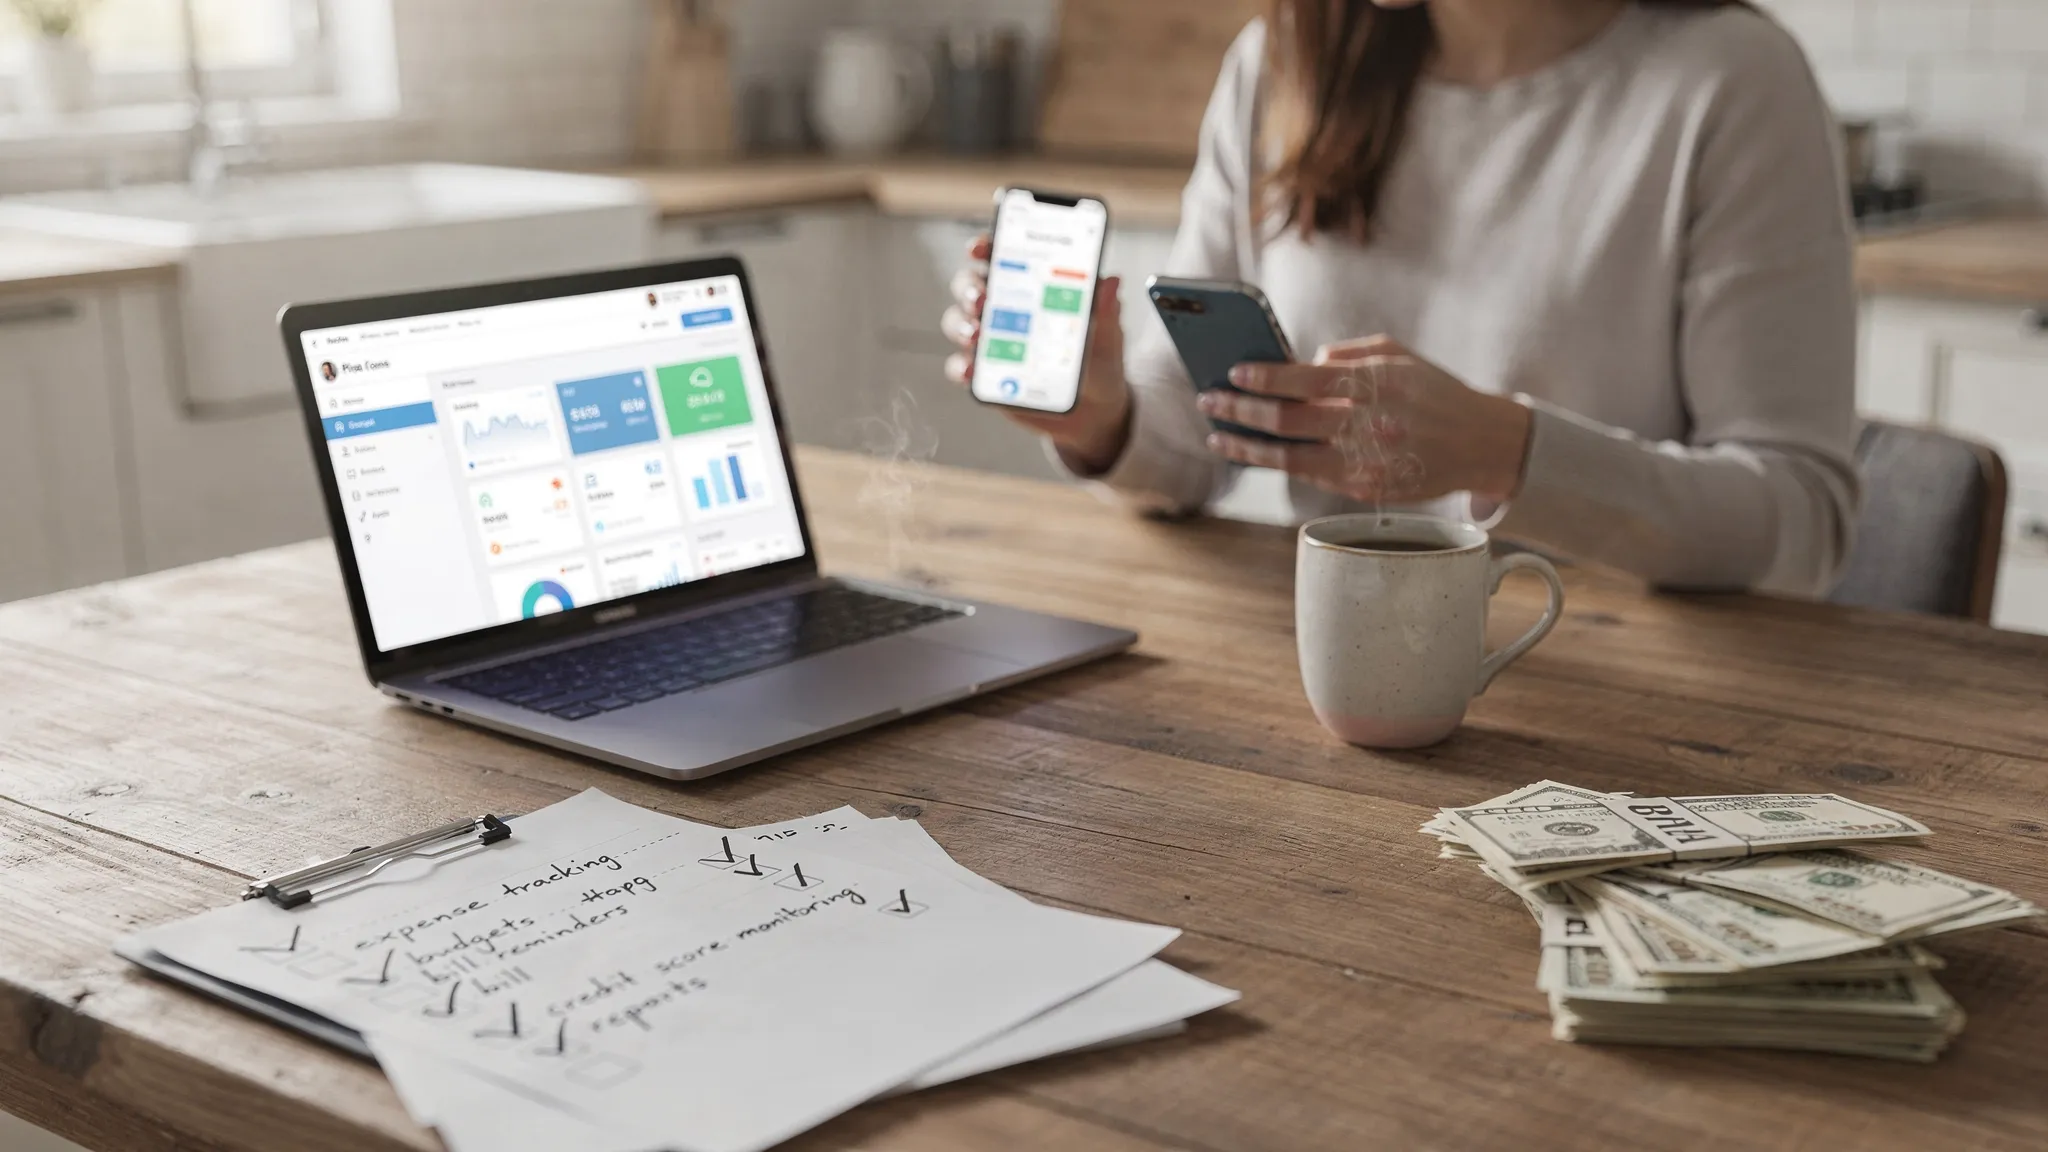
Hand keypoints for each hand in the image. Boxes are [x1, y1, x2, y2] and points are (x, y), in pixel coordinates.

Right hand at [941, 233, 1132, 473]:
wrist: (1096, 410)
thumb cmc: (1100, 360)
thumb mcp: (1107, 335)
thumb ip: (1105, 311)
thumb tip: (1112, 282)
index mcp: (1034, 285)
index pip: (1002, 256)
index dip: (986, 247)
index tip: (978, 249)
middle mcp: (1006, 307)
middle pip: (971, 285)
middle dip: (970, 288)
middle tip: (982, 300)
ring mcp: (991, 340)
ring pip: (959, 322)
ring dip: (961, 325)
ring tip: (977, 335)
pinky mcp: (986, 374)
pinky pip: (962, 367)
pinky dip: (961, 367)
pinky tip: (971, 371)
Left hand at [1198, 336, 1533, 503]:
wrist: (1481, 444)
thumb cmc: (1433, 391)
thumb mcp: (1399, 356)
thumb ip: (1348, 356)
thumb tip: (1299, 367)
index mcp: (1380, 383)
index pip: (1309, 381)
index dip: (1266, 378)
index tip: (1234, 373)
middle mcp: (1372, 425)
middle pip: (1290, 421)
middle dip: (1242, 410)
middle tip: (1209, 401)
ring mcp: (1368, 462)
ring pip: (1291, 458)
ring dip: (1247, 448)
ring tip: (1218, 436)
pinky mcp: (1366, 490)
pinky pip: (1310, 475)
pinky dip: (1277, 464)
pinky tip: (1254, 453)